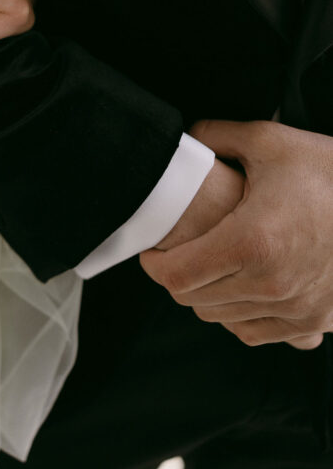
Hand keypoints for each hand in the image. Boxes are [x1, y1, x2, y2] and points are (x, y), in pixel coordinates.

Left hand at [141, 120, 332, 350]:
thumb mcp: (269, 140)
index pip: (177, 276)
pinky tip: (242, 286)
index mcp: (252, 242)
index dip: (155, 264)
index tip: (153, 250)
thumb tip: (184, 138)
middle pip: (194, 302)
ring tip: (211, 265)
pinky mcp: (316, 322)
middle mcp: (272, 284)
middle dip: (178, 278)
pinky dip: (241, 315)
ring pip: (223, 320)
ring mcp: (297, 308)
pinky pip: (257, 332)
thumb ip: (215, 136)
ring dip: (208, 296)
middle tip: (180, 253)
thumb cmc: (328, 169)